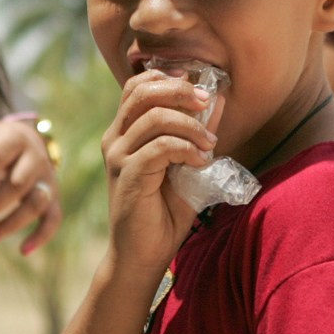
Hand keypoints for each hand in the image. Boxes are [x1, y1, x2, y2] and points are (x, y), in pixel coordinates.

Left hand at [0, 119, 62, 254]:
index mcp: (15, 139)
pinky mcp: (53, 197)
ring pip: (35, 204)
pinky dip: (41, 236)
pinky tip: (23, 251)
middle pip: (17, 184)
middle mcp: (36, 159)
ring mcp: (47, 179)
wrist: (27, 140)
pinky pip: (53, 218)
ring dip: (11, 224)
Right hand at [102, 70, 215, 280]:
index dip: (167, 78)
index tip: (199, 89)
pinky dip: (187, 148)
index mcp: (124, 132)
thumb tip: (217, 100)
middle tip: (207, 102)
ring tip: (210, 144)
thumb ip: (197, 134)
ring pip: (154, 116)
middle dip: (180, 91)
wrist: (142, 254)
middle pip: (142, 91)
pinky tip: (201, 161)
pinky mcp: (127, 175)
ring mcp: (118, 156)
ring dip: (191, 125)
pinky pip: (160, 146)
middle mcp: (115, 138)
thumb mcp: (186, 165)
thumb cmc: (164, 212)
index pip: (136, 85)